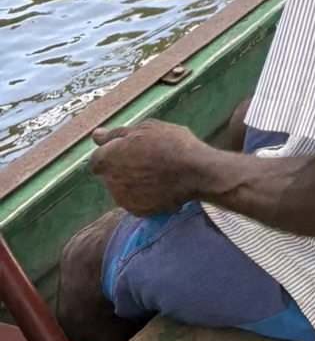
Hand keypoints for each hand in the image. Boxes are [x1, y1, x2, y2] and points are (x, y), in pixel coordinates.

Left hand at [90, 122, 212, 215]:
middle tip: (147, 157)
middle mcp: (110, 182)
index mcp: (108, 160)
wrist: (193, 172)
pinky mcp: (138, 212)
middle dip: (123, 167)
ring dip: (133, 181)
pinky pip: (136, 200)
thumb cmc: (169, 144)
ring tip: (157, 172)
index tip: (130, 149)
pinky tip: (161, 185)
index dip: (112, 153)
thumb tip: (95, 135)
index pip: (97, 160)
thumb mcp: (145, 128)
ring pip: (122, 188)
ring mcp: (123, 200)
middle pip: (110, 174)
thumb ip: (117, 134)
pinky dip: (144, 194)